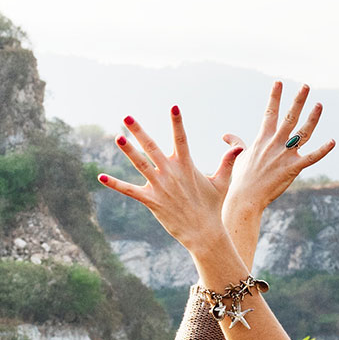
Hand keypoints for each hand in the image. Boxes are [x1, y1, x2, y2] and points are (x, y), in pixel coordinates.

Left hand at [97, 107, 242, 261]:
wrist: (204, 233)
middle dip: (138, 130)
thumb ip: (226, 162)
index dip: (177, 122)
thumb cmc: (213, 207)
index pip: (181, 138)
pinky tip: (100, 177)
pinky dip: (115, 184)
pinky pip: (129, 190)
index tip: (173, 107)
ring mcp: (160, 186)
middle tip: (126, 116)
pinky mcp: (151, 201)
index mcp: (186, 166)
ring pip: (140, 164)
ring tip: (117, 137)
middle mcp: (171, 173)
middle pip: (151, 146)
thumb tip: (237, 147)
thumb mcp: (221, 183)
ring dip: (128, 150)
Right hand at [221, 81, 335, 259]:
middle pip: (289, 117)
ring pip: (302, 132)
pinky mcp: (293, 168)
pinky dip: (323, 150)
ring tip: (319, 105)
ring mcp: (285, 155)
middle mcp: (275, 143)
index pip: (269, 113)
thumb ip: (236, 143)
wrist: (245, 197)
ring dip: (312, 118)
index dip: (274, 97)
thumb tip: (226, 136)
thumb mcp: (238, 157)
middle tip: (306, 86)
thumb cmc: (241, 179)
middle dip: (298, 100)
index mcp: (262, 139)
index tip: (279, 82)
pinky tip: (332, 141)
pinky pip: (312, 158)